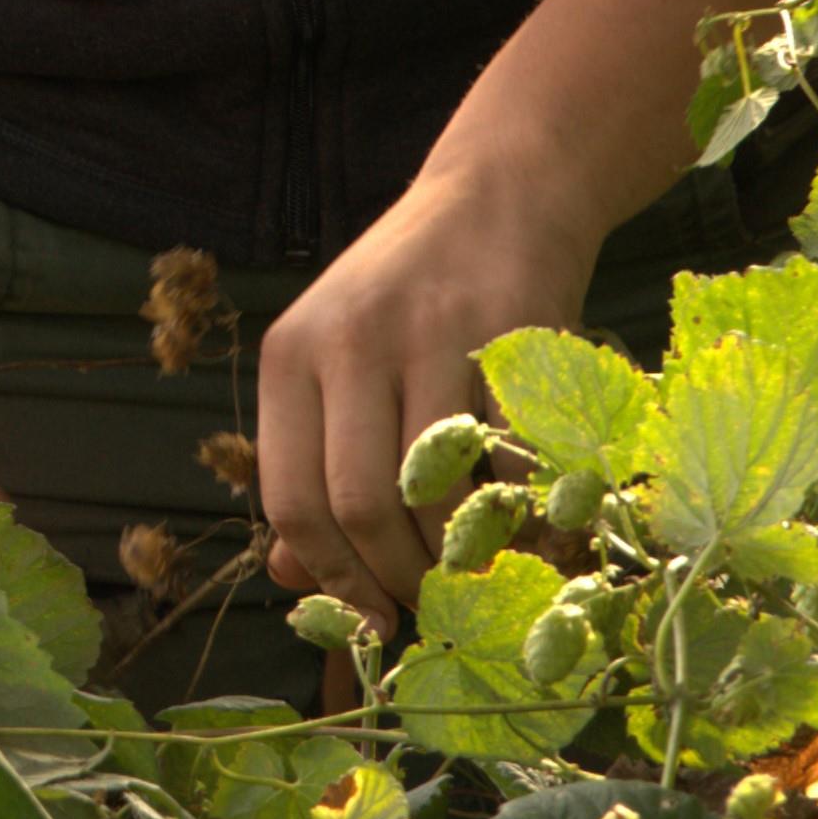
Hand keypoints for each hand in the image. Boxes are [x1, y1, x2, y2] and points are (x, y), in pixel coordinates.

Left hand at [255, 167, 600, 625]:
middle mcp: (349, 341)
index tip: (369, 622)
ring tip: (473, 570)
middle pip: (359, 504)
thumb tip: (296, 583)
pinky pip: (512, 459)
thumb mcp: (334, 366)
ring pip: (435, 489)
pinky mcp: (510, 333)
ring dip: (459, 556)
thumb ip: (309, 468)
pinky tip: (527, 532)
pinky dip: (523, 515)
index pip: (290, 499)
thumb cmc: (407, 300)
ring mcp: (431, 333)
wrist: (500, 196)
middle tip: (429, 603)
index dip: (332, 579)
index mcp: (290, 355)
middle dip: (397, 577)